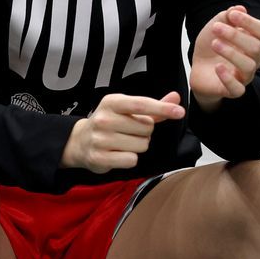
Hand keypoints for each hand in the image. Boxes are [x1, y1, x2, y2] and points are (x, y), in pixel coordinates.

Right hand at [60, 91, 184, 173]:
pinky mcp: (99, 157)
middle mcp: (104, 119)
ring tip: (122, 143)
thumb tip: (176, 98)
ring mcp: (100, 139)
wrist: (79, 141)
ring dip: (137, 147)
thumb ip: (153, 106)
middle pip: (147, 128)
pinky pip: (131, 160)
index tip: (179, 111)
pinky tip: (118, 154)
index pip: (141, 104)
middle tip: (128, 132)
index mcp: (111, 102)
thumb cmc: (109, 124)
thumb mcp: (127, 111)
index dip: (162, 108)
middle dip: (144, 133)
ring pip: (141, 145)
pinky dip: (129, 159)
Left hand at [190, 5, 259, 111]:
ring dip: (231, 52)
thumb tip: (240, 8)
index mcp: (252, 42)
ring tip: (214, 43)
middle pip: (255, 47)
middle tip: (216, 28)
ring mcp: (244, 75)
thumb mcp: (215, 28)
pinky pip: (237, 88)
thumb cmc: (211, 47)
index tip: (232, 15)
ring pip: (248, 66)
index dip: (249, 22)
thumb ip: (226, 17)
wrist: (199, 70)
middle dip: (235, 35)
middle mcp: (253, 59)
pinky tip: (218, 67)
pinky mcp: (233, 90)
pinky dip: (228, 78)